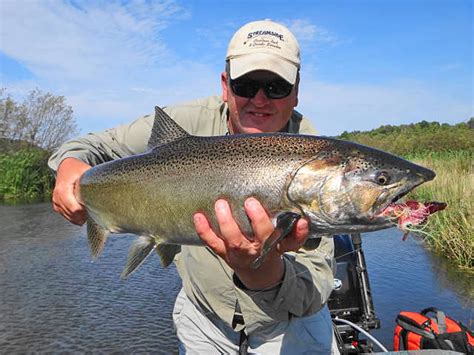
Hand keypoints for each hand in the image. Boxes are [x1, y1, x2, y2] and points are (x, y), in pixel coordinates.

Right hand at [52, 158, 90, 224]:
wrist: (66, 167)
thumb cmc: (77, 169)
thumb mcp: (86, 172)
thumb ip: (93, 181)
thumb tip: (106, 188)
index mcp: (63, 190)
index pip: (74, 208)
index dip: (85, 211)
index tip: (95, 208)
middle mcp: (57, 197)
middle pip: (72, 214)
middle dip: (85, 215)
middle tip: (95, 210)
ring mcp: (56, 203)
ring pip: (70, 217)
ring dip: (81, 217)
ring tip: (91, 210)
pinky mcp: (57, 206)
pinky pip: (68, 216)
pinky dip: (76, 217)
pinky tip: (84, 213)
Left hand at [193, 197, 308, 289]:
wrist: (257, 271)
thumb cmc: (272, 248)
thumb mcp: (286, 244)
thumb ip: (296, 234)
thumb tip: (303, 220)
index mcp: (273, 247)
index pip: (283, 239)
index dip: (292, 232)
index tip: (296, 218)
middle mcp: (255, 251)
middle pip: (258, 238)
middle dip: (256, 221)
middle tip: (250, 201)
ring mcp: (237, 252)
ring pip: (232, 240)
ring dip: (226, 222)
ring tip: (221, 203)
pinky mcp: (222, 251)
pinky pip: (211, 242)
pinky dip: (203, 230)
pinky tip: (198, 215)